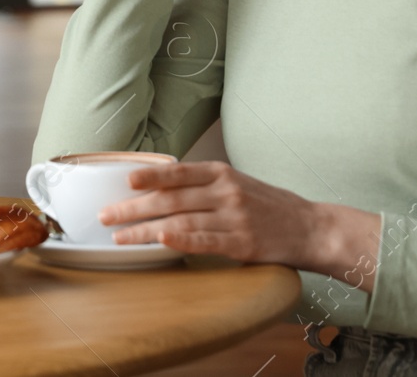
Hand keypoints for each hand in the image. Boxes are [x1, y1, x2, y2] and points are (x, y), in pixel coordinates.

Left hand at [97, 161, 381, 290]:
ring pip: (180, 220)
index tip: (124, 181)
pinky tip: (161, 242)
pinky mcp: (242, 243)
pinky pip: (205, 241)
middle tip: (105, 215)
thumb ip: (205, 184)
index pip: (178, 172)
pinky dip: (181, 240)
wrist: (311, 228)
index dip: (150, 175)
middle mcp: (225, 191)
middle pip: (171, 198)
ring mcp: (234, 217)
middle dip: (133, 207)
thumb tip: (162, 187)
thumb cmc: (269, 206)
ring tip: (120, 237)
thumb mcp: (237, 183)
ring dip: (145, 229)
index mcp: (221, 173)